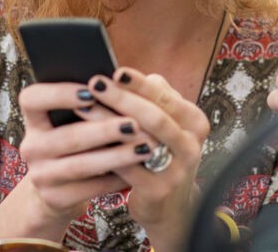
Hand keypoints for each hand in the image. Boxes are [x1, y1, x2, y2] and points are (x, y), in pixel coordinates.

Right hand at [15, 81, 157, 226]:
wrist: (57, 190)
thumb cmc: (75, 142)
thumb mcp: (71, 122)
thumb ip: (89, 104)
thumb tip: (123, 84)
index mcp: (33, 119)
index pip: (32, 99)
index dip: (59, 93)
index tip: (91, 90)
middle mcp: (32, 146)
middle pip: (67, 136)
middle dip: (104, 130)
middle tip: (134, 124)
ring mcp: (40, 175)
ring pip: (81, 165)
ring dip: (116, 156)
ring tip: (145, 148)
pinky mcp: (54, 198)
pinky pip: (90, 188)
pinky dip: (116, 180)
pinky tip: (138, 171)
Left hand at [87, 67, 209, 249]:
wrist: (170, 207)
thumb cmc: (161, 154)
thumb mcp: (167, 125)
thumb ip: (152, 99)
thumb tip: (122, 74)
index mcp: (195, 122)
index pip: (165, 96)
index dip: (139, 83)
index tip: (116, 70)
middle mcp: (192, 145)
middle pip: (154, 116)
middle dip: (121, 98)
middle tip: (95, 83)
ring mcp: (177, 170)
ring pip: (138, 139)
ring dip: (107, 121)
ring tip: (82, 106)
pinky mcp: (158, 190)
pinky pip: (127, 166)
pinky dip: (105, 150)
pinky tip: (84, 139)